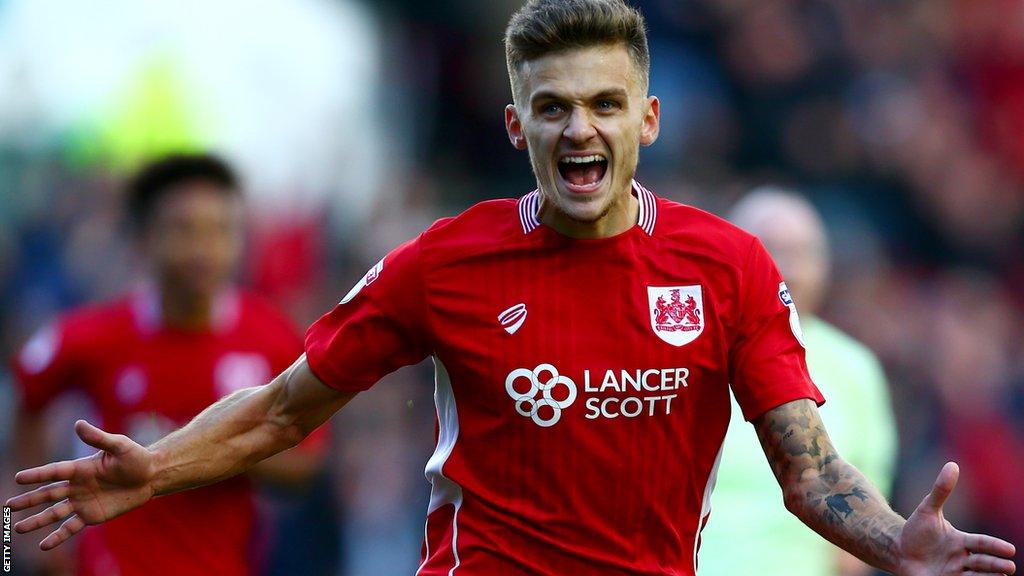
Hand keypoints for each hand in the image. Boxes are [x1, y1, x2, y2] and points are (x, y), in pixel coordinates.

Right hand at [5, 420, 155, 549]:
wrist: (151, 476)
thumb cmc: (135, 457)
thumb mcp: (119, 445)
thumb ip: (98, 437)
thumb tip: (78, 423)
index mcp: (80, 468)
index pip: (54, 472)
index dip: (37, 475)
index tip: (18, 478)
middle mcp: (77, 486)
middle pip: (48, 494)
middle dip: (28, 501)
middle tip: (7, 507)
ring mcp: (83, 502)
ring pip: (54, 513)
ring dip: (37, 521)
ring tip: (18, 529)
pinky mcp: (92, 515)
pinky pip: (71, 527)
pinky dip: (57, 536)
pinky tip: (44, 546)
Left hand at [897, 462, 1015, 575]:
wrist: (897, 550)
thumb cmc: (915, 530)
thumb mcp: (927, 509)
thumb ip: (941, 490)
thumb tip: (952, 464)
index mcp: (961, 541)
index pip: (981, 543)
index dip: (994, 546)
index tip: (1010, 549)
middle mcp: (961, 558)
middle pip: (982, 562)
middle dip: (995, 565)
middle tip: (1009, 567)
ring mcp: (954, 572)